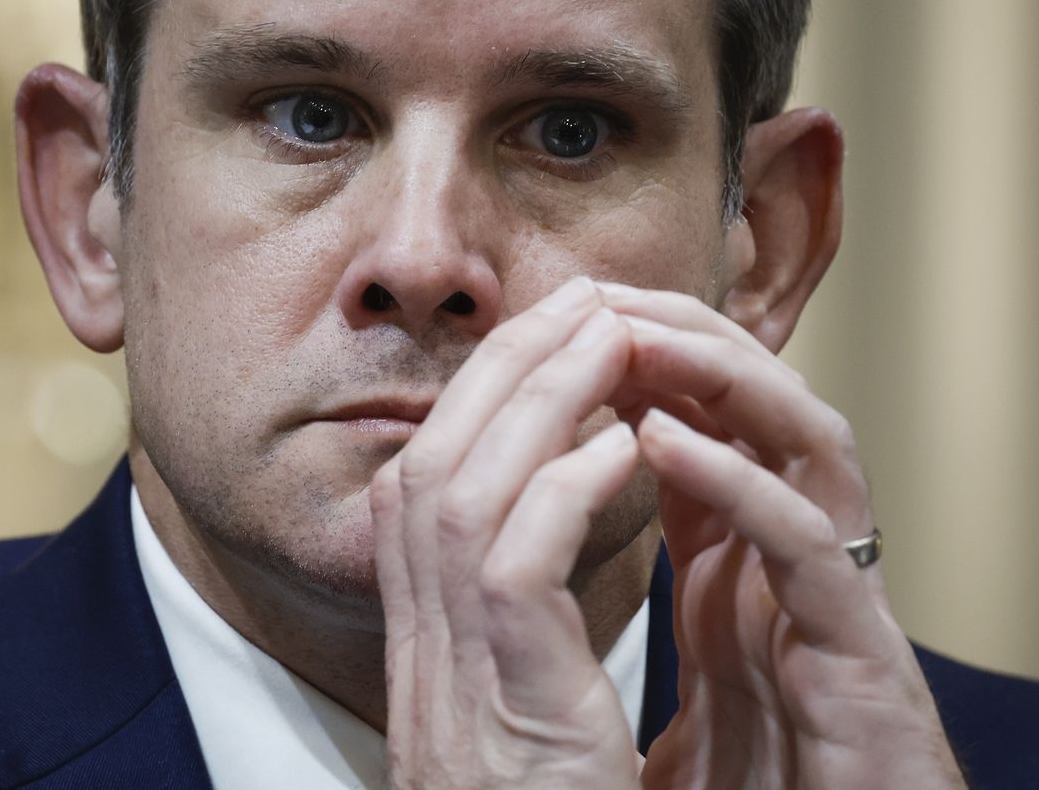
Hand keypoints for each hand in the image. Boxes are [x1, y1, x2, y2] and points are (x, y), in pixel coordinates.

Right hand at [371, 276, 642, 789]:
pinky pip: (520, 553)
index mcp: (418, 606)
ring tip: (612, 336)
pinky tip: (626, 445)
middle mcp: (413, 614)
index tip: (561, 328)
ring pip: (468, 476)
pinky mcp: (501, 679)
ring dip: (542, 394)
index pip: (436, 454)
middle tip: (585, 298)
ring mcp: (448, 645)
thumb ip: (515, 586)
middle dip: (511, 358)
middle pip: (439, 442)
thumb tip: (557, 487)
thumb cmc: (529, 788)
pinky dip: (568, 484)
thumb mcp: (507, 675)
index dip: (497, 379)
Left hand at [595, 283, 965, 789]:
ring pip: (806, 441)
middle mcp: (801, 562)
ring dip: (723, 376)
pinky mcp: (862, 654)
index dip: (640, 367)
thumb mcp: (690, 692)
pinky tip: (664, 443)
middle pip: (760, 408)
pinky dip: (738, 481)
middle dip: (683, 338)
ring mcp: (839, 598)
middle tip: (597, 296)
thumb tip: (572, 605)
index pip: (702, 431)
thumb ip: (658, 628)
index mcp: (748, 567)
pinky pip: (805, 543)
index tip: (560, 325)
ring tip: (634, 334)